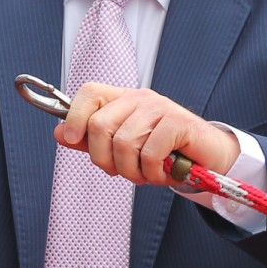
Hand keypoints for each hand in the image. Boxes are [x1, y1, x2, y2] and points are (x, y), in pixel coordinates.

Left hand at [56, 82, 240, 185]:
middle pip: (99, 125)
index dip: (73, 115)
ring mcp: (159, 108)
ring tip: (145, 175)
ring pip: (123, 143)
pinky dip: (152, 173)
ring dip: (132, 171)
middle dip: (104, 159)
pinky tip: (162, 174)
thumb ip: (91, 141)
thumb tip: (59, 134)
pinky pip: (149, 153)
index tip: (70, 139)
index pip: (89, 92)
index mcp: (122, 100)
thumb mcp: (122, 148)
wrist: (207, 158)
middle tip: (120, 172)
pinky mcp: (178, 122)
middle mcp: (139, 98)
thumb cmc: (162, 153)